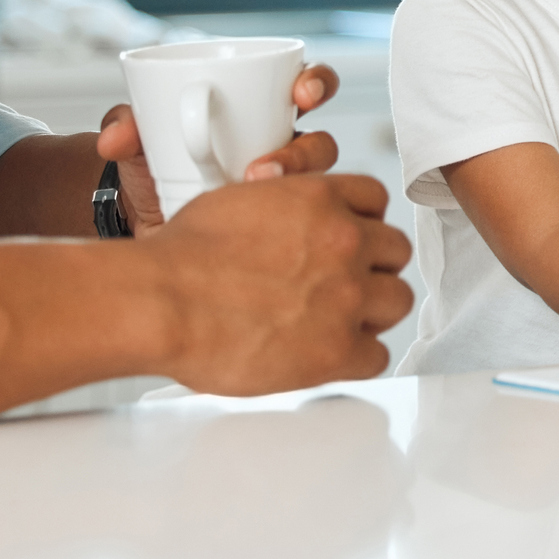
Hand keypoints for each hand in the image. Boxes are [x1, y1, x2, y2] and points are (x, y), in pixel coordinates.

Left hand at [95, 63, 342, 231]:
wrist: (138, 220)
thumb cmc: (152, 161)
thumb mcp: (136, 138)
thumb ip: (124, 125)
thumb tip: (114, 137)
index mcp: (264, 110)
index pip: (309, 86)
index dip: (317, 84)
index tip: (300, 95)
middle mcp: (283, 150)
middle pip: (322, 146)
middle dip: (307, 155)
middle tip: (266, 171)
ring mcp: (282, 196)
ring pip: (315, 196)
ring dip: (288, 203)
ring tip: (243, 214)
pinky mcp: (274, 234)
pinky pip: (295, 237)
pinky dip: (277, 240)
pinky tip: (246, 247)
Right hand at [153, 172, 414, 393]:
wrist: (162, 301)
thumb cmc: (182, 257)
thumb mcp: (241, 201)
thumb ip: (283, 207)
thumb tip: (288, 224)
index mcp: (321, 199)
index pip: (375, 200)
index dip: (363, 223)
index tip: (352, 238)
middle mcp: (344, 242)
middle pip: (395, 250)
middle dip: (372, 267)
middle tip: (345, 284)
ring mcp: (347, 296)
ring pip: (397, 300)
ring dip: (372, 311)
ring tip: (340, 321)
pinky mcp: (338, 349)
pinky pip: (378, 356)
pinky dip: (357, 359)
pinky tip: (330, 357)